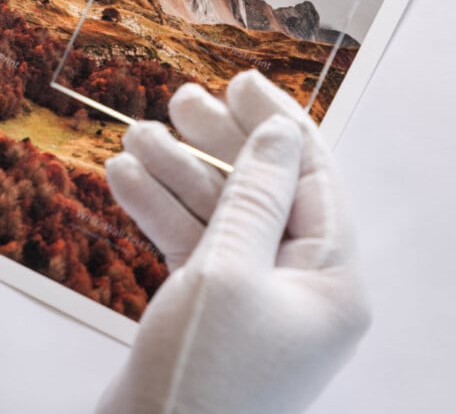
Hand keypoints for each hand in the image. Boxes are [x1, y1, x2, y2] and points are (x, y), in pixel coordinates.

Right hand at [100, 70, 369, 413]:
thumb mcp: (230, 269)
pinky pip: (193, 242)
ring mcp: (255, 295)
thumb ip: (256, 194)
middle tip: (178, 101)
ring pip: (220, 213)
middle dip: (218, 142)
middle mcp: (300, 284)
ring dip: (178, 172)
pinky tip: (124, 177)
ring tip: (136, 134)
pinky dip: (160, 210)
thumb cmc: (201, 375)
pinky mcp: (213, 305)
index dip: (276, 123)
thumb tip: (280, 132)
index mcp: (331, 279)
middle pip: (262, 189)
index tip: (239, 81)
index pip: (312, 176)